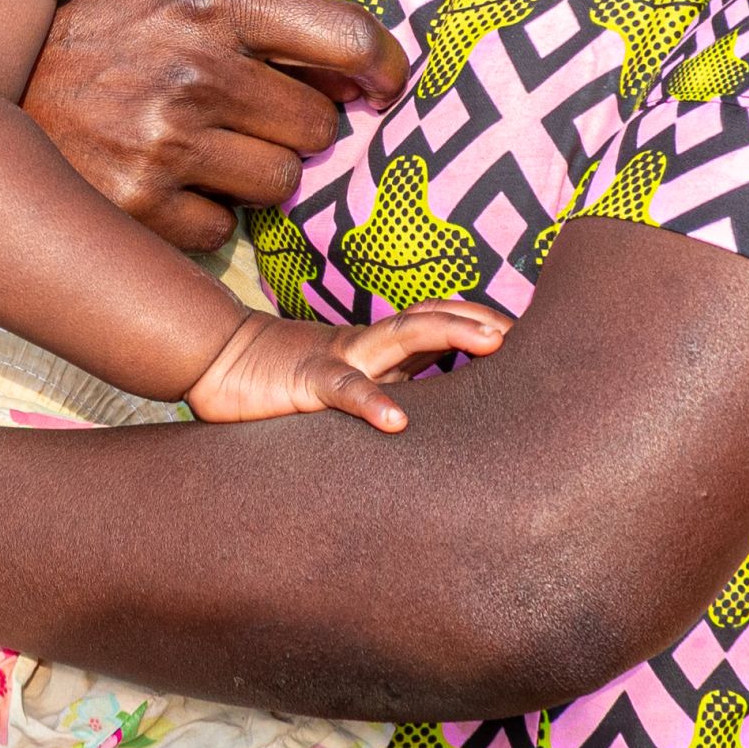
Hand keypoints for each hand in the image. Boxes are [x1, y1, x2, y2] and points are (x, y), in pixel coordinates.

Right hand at [18, 0, 412, 252]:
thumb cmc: (103, 38)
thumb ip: (263, 24)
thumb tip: (365, 73)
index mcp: (211, 2)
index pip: (345, 37)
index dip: (384, 67)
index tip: (386, 86)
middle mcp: (194, 69)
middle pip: (318, 126)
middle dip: (298, 128)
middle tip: (249, 118)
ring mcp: (166, 141)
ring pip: (280, 186)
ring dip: (256, 176)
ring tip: (201, 149)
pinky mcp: (140, 204)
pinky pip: (223, 229)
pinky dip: (203, 214)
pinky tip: (161, 181)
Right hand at [185, 301, 512, 429]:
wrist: (215, 362)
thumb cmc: (282, 385)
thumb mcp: (344, 390)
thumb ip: (385, 395)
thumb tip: (433, 427)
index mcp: (381, 351)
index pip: (440, 327)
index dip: (483, 326)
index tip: (533, 338)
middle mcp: (369, 347)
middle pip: (435, 320)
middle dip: (483, 321)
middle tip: (531, 333)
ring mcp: (341, 358)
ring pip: (403, 335)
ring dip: (451, 331)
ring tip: (493, 342)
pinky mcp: (308, 381)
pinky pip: (346, 389)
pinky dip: (372, 402)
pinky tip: (398, 421)